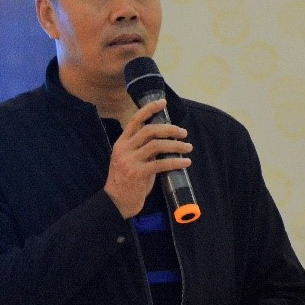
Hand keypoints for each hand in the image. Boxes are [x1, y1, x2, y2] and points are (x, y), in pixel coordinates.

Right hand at [104, 99, 191, 217]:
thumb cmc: (126, 181)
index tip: (162, 102)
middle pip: (149, 130)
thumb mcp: (129, 160)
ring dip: (176, 145)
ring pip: (157, 145)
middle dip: (169, 129)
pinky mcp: (138, 173)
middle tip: (183, 132)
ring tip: (188, 148)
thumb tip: (164, 142)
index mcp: (121, 143)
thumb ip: (142, 150)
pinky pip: (161, 164)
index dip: (149, 109)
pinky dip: (176, 162)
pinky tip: (186, 163)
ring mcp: (130, 161)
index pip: (135, 120)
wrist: (116, 202)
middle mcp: (124, 149)